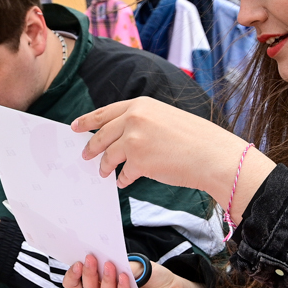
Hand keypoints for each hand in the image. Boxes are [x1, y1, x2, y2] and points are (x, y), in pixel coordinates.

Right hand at [64, 255, 205, 287]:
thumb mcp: (133, 266)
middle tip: (90, 259)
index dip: (74, 276)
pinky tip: (125, 277)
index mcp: (102, 284)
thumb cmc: (154, 278)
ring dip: (106, 281)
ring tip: (111, 265)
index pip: (79, 284)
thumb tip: (102, 259)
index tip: (77, 263)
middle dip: (88, 275)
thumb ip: (117, 265)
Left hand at [72, 97, 274, 221]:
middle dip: (91, 147)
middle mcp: (134, 119)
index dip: (88, 120)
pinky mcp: (138, 161)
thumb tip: (122, 136)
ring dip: (105, 166)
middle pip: (102, 134)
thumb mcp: (165, 118)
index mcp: (141, 105)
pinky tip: (125, 182)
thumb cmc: (196, 139)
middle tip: (85, 156)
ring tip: (105, 173)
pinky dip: (123, 179)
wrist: (213, 155)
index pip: (106, 112)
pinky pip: (123, 173)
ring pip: (108, 155)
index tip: (74, 126)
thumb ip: (142, 122)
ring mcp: (134, 140)